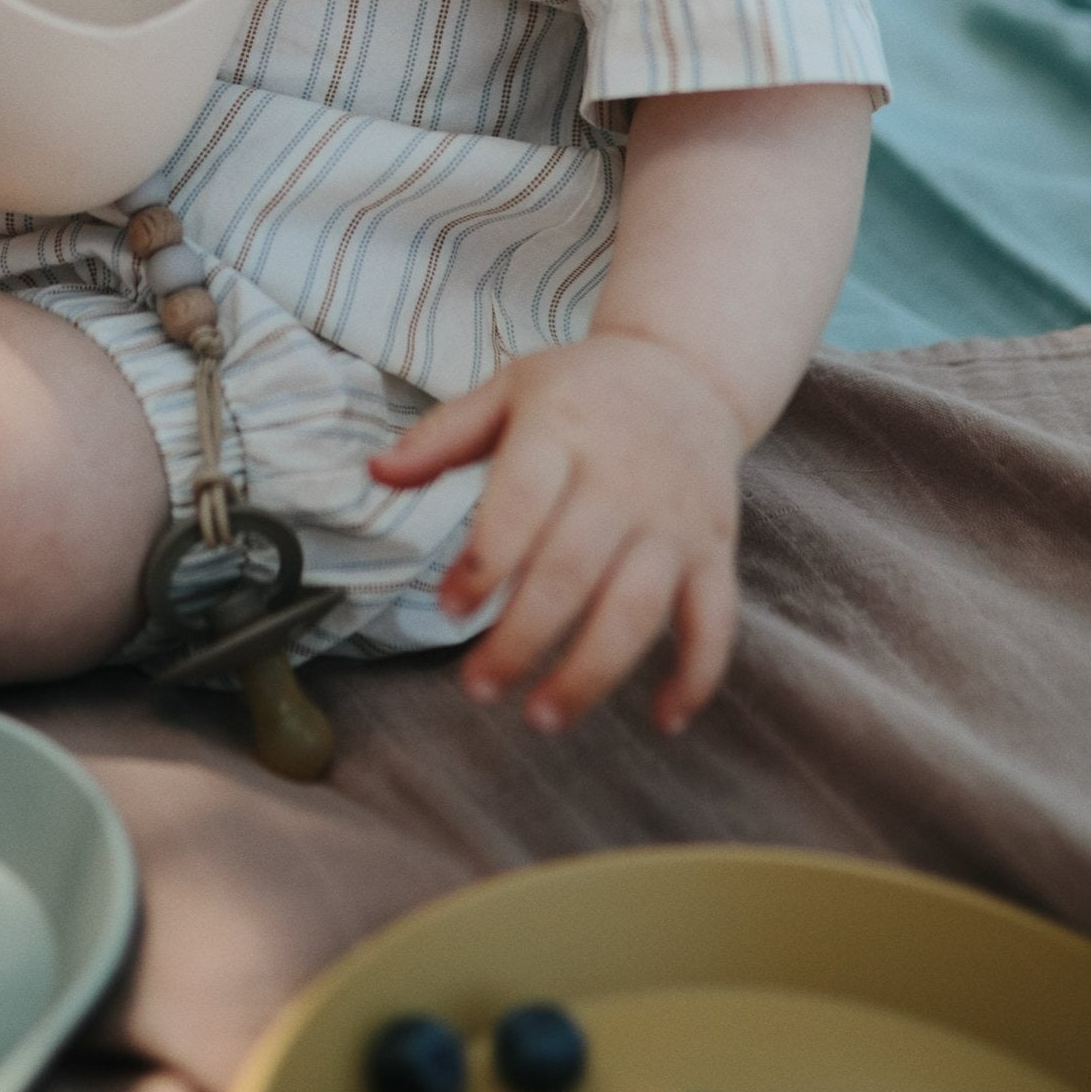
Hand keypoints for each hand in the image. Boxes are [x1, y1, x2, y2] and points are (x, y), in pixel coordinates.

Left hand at [370, 331, 744, 735]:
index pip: (521, 506)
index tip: (448, 610)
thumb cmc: (581, 389)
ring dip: (592, 673)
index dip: (483, 565)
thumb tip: (375, 473)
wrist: (687, 372)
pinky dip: (696, 676)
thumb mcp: (508, 389)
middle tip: (477, 686)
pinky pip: (715, 621)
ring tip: (541, 717)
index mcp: (563, 432)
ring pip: (638, 610)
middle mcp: (624, 479)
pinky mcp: (715, 550)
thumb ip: (441, 436)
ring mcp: (675, 520)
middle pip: (572, 573)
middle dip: (522, 639)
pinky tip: (663, 719)